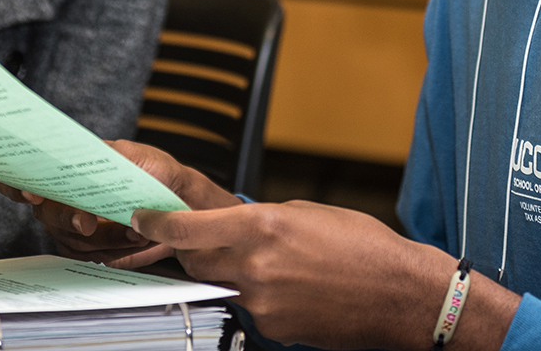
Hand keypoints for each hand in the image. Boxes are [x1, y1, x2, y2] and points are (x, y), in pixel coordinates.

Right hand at [0, 140, 239, 263]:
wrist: (179, 202)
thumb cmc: (155, 172)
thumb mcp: (136, 155)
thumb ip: (108, 154)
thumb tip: (84, 154)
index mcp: (69, 168)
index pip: (27, 175)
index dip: (19, 184)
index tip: (32, 192)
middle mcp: (65, 197)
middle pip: (46, 212)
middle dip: (68, 217)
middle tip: (89, 222)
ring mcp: (73, 226)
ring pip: (69, 238)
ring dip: (104, 238)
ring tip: (135, 229)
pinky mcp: (88, 249)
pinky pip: (88, 257)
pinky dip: (113, 251)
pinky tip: (135, 239)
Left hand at [129, 201, 519, 350]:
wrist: (399, 294)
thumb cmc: (364, 246)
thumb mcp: (308, 213)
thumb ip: (263, 219)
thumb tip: (234, 225)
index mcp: (261, 228)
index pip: (187, 228)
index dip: (156, 222)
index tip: (141, 216)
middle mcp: (255, 267)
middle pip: (195, 259)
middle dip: (190, 248)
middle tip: (196, 238)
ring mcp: (262, 303)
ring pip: (223, 283)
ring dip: (228, 271)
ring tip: (266, 261)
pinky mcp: (274, 327)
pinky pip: (249, 306)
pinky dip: (256, 293)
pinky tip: (288, 285)